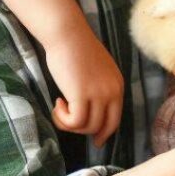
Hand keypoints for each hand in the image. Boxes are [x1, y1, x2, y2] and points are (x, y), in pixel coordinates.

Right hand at [47, 25, 124, 147]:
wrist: (68, 35)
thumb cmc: (77, 50)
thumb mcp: (97, 71)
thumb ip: (99, 88)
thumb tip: (92, 109)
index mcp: (118, 86)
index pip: (116, 118)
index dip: (105, 132)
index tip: (96, 140)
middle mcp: (113, 91)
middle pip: (104, 126)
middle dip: (87, 133)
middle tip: (69, 126)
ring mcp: (99, 94)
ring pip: (87, 127)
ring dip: (69, 123)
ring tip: (59, 107)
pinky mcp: (82, 95)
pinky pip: (75, 122)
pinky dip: (63, 119)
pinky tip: (56, 103)